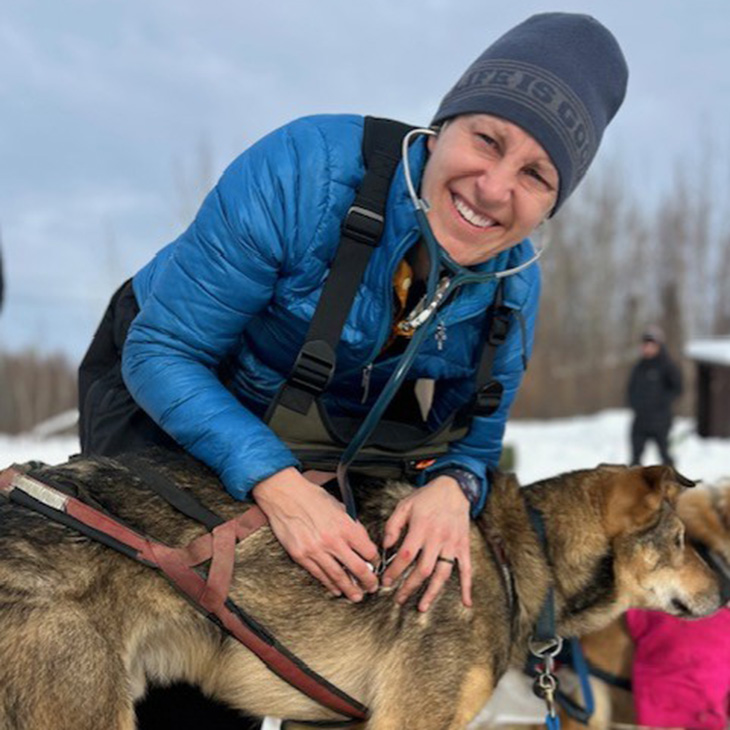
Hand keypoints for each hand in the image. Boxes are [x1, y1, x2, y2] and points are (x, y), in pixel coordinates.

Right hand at [252, 467, 378, 600]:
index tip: (376, 565)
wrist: (285, 495)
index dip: (375, 560)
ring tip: (357, 596)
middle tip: (372, 587)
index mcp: (345, 526)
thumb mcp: (338, 506)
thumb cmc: (311, 497)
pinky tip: (336, 589)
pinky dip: (329, 584)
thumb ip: (351, 524)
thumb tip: (361, 540)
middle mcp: (333, 541)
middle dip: (368, 581)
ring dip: (350, 589)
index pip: (368, 550)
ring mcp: (316, 550)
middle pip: (357, 568)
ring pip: (338, 576)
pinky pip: (319, 574)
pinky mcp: (301, 556)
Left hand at [381, 476, 471, 611]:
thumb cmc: (426, 497)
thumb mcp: (405, 505)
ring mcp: (452, 544)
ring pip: (443, 574)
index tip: (386, 581)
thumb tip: (386, 547)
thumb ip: (393, 526)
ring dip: (432, 593)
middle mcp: (437, 538)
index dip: (395, 571)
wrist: (454, 488)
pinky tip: (466, 602)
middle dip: (409, 587)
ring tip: (422, 607)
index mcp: (421, 528)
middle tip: (399, 599)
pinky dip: (467, 587)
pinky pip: (467, 569)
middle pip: (423, 570)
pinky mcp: (463, 546)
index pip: (406, 555)